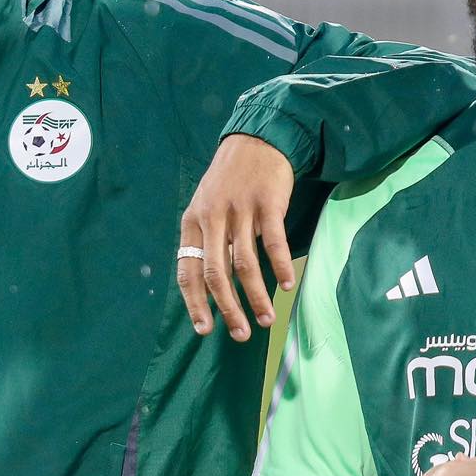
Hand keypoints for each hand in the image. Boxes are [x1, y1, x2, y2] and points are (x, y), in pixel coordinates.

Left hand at [178, 134, 295, 341]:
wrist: (255, 141)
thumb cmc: (230, 182)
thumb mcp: (206, 208)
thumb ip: (207, 243)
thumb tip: (211, 289)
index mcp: (192, 222)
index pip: (188, 270)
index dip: (195, 303)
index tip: (205, 330)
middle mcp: (212, 217)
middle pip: (216, 273)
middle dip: (228, 309)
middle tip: (241, 334)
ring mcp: (240, 210)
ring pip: (245, 263)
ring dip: (257, 296)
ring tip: (266, 319)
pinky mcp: (267, 203)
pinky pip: (273, 243)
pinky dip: (279, 267)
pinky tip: (286, 285)